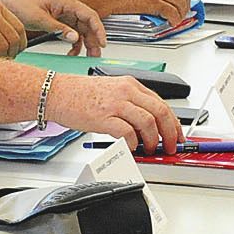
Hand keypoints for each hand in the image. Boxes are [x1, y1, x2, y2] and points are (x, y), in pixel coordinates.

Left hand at [0, 0, 107, 55]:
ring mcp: (65, 16)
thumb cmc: (21, 5)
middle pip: (88, 25)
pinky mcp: (60, 23)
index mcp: (66, 2)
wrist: (8, 5)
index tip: (102, 43)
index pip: (90, 15)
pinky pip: (72, 35)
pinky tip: (71, 53)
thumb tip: (74, 38)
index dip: (98, 29)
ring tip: (86, 57)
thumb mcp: (39, 18)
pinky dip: (74, 45)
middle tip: (94, 55)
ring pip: (82, 31)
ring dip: (85, 44)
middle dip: (93, 40)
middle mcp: (68, 8)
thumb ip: (58, 28)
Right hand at [46, 75, 182, 152]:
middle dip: (170, 132)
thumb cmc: (79, 94)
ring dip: (153, 140)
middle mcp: (126, 92)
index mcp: (130, 85)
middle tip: (170, 146)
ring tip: (150, 149)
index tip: (176, 135)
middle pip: (160, 112)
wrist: (57, 92)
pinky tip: (132, 147)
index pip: (161, 103)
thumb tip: (147, 126)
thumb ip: (131, 104)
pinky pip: (127, 132)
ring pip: (148, 122)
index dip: (173, 122)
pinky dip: (134, 143)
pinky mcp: (104, 118)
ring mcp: (115, 104)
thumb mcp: (111, 91)